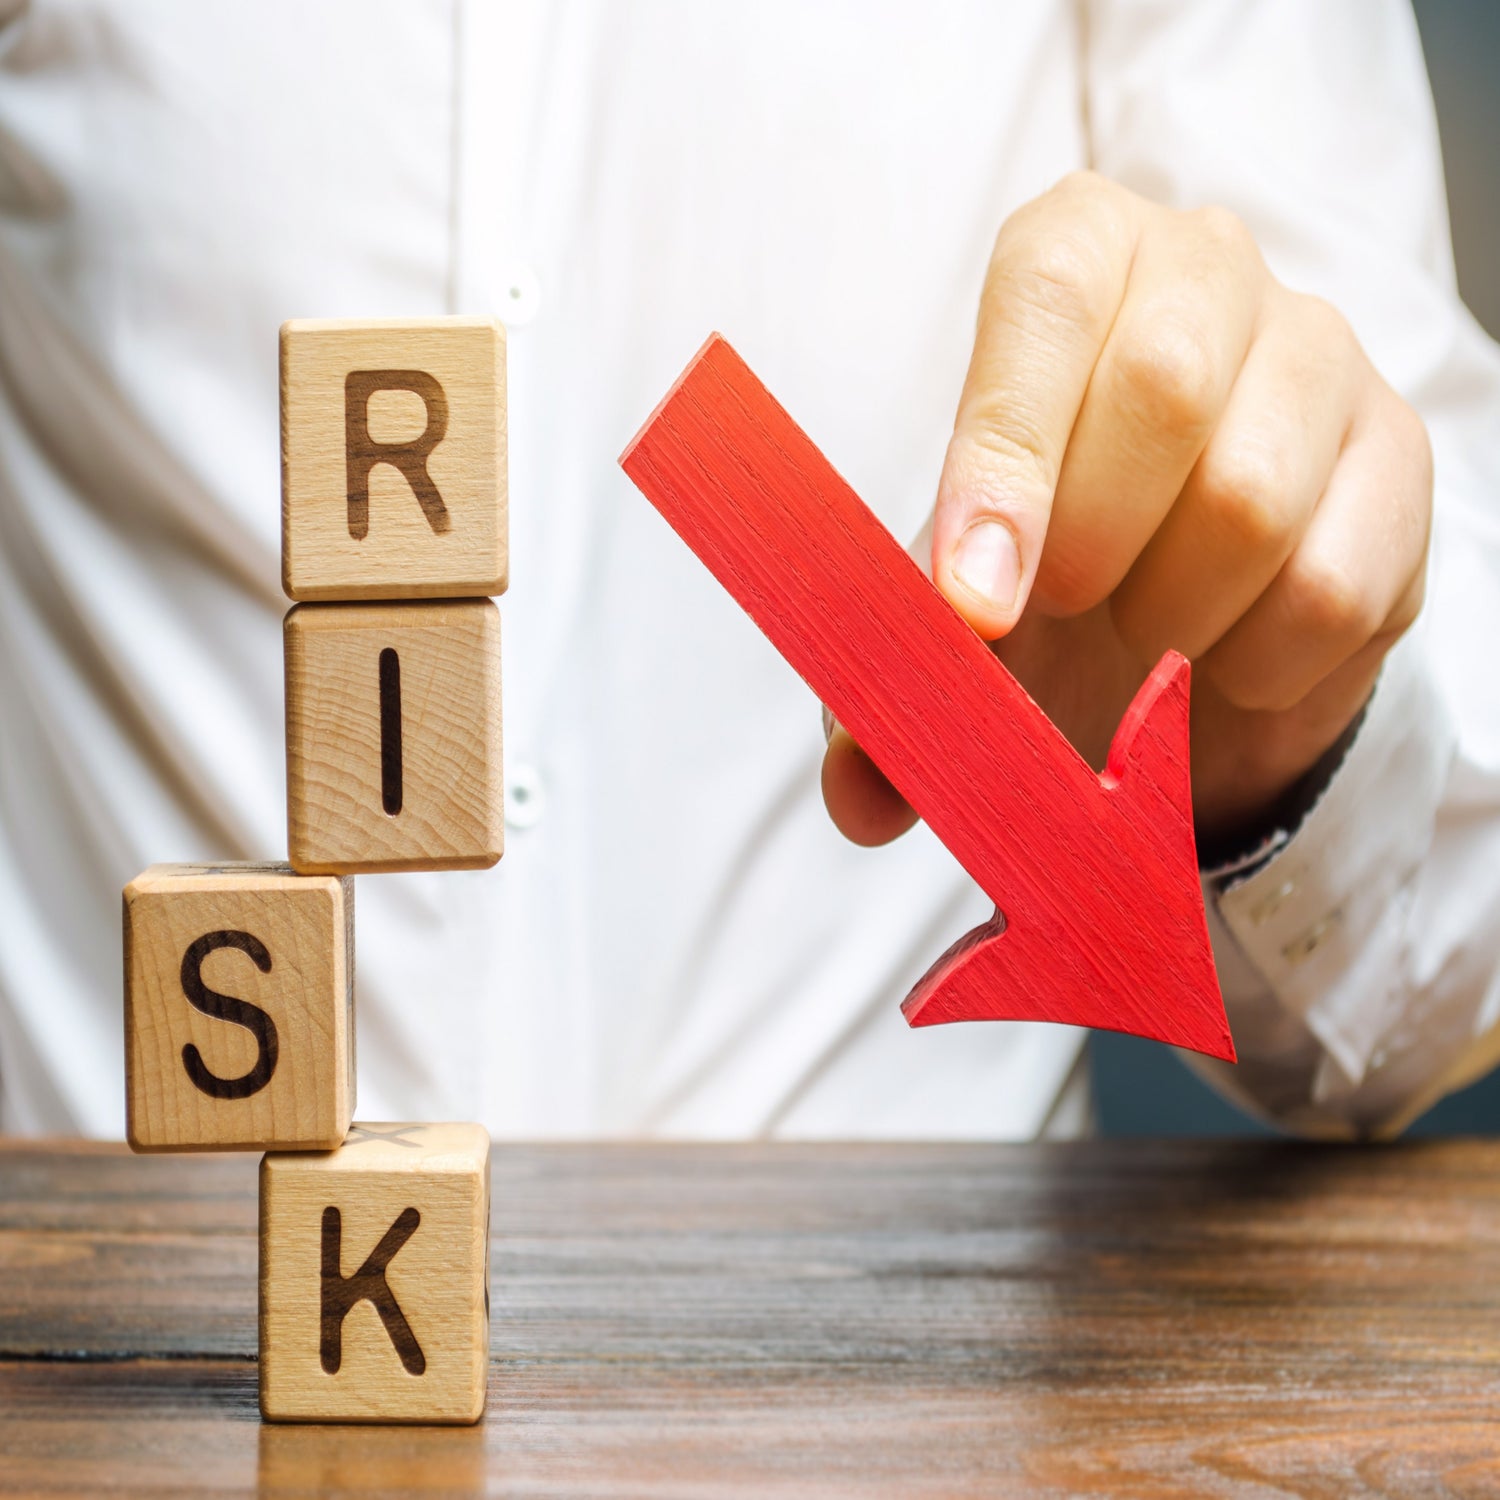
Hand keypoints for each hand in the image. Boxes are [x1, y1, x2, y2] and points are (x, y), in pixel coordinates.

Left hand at [823, 172, 1431, 850]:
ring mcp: (1320, 356)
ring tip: (1140, 631)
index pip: (1045, 300)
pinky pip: (1333, 584)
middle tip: (1065, 610)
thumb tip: (861, 799)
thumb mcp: (953, 600)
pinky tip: (1220, 657)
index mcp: (1073, 258)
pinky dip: (1255, 661)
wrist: (1180, 596)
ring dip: (1172, 612)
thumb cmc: (1045, 561)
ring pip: (1254, 496)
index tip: (975, 606)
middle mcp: (1206, 270)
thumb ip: (894, 681)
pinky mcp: (1398, 462)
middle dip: (1092, 540)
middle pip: (1165, 385)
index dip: (1005, 461)